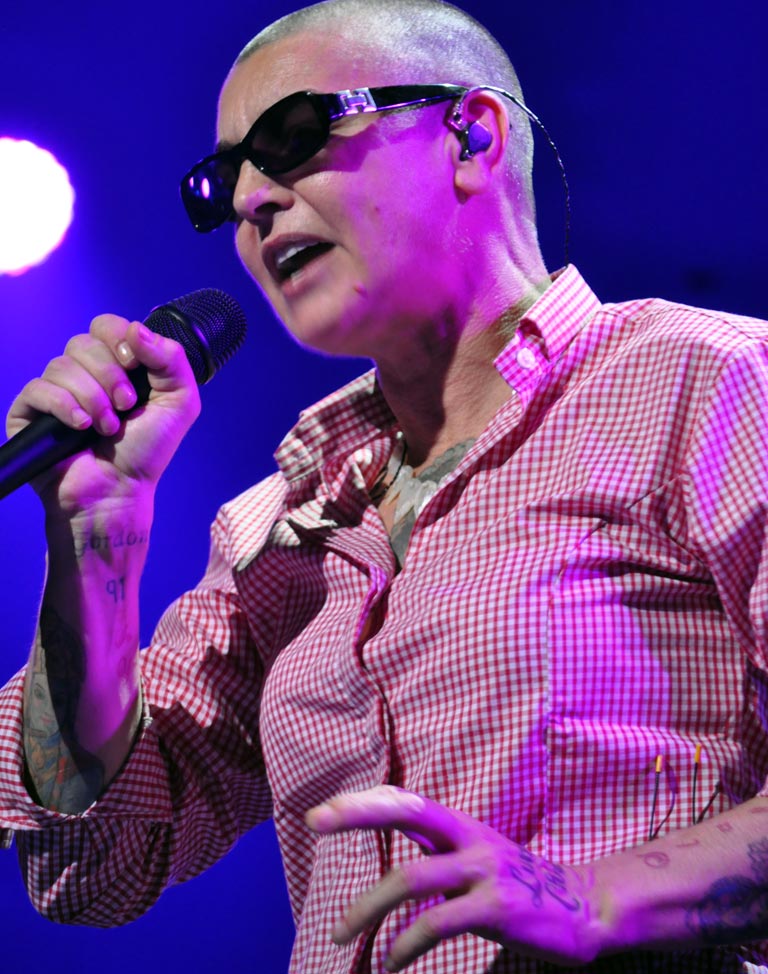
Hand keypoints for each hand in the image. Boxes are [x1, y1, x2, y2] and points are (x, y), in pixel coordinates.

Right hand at [6, 313, 199, 513]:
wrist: (118, 492)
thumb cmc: (145, 451)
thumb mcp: (179, 402)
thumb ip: (171, 360)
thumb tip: (136, 328)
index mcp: (114, 365)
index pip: (105, 325)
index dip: (119, 340)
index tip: (135, 369)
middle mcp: (81, 373)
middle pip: (83, 342)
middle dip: (110, 376)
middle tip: (126, 406)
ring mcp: (53, 391)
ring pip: (62, 365)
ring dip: (92, 398)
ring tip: (107, 428)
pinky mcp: (28, 411)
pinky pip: (38, 389)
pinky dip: (65, 407)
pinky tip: (80, 428)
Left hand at [306, 785, 600, 970]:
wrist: (585, 908)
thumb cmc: (519, 886)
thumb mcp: (477, 858)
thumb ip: (438, 850)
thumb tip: (391, 853)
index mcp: (462, 827)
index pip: (405, 801)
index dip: (364, 801)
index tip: (323, 810)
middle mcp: (470, 839)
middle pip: (406, 812)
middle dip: (358, 813)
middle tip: (315, 821)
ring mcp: (484, 871)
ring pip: (411, 877)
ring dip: (368, 906)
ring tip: (339, 931)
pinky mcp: (497, 907)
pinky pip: (438, 924)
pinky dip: (406, 945)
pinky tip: (391, 963)